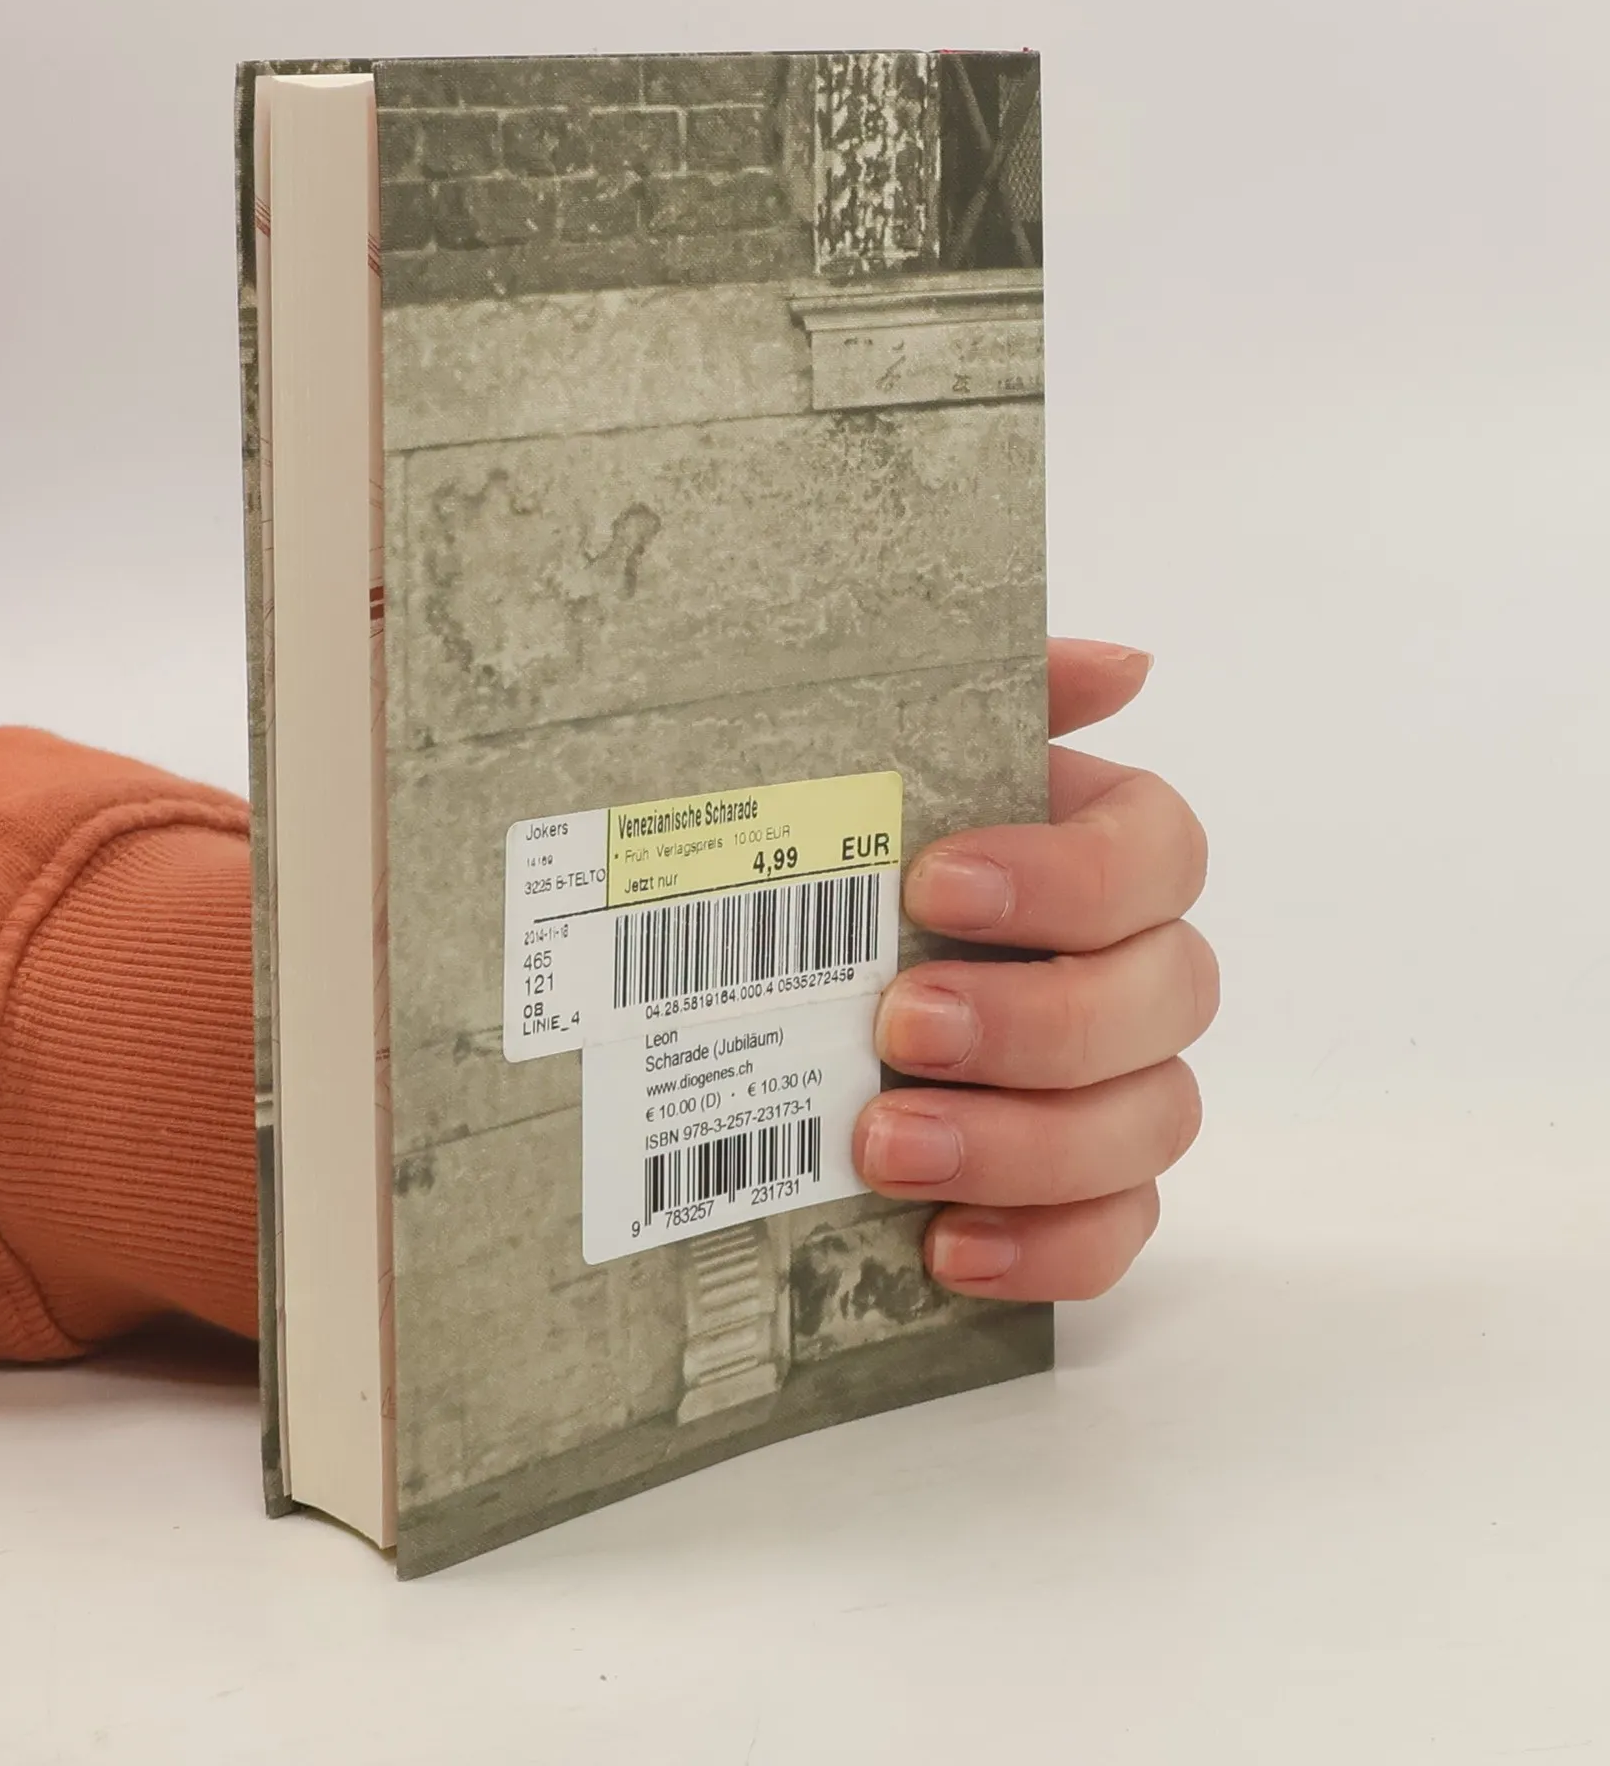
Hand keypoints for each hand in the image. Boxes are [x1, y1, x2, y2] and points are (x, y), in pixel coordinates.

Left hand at [854, 639, 1215, 1300]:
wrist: (745, 981)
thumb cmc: (825, 855)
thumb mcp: (874, 755)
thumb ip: (998, 693)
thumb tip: (1126, 668)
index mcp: (1094, 851)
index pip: (1158, 855)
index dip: (1070, 877)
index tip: (935, 883)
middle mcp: (1127, 967)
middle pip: (1170, 998)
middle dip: (1037, 1019)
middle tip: (900, 1024)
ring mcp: (1113, 1086)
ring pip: (1154, 1122)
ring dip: (1027, 1141)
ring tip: (885, 1144)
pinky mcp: (1076, 1189)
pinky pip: (1117, 1232)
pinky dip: (1046, 1247)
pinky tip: (945, 1244)